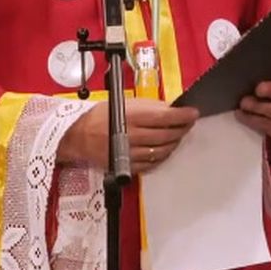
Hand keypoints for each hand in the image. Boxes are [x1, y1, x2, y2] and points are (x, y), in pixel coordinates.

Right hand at [58, 98, 200, 174]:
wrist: (78, 136)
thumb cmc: (99, 117)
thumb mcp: (124, 103)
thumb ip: (148, 106)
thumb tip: (171, 109)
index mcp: (132, 117)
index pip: (167, 117)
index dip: (184, 116)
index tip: (193, 113)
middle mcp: (134, 136)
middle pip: (168, 135)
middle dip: (181, 129)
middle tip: (187, 124)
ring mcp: (132, 154)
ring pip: (163, 151)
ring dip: (174, 143)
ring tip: (177, 136)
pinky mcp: (129, 167)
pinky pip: (153, 164)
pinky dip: (162, 156)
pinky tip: (164, 149)